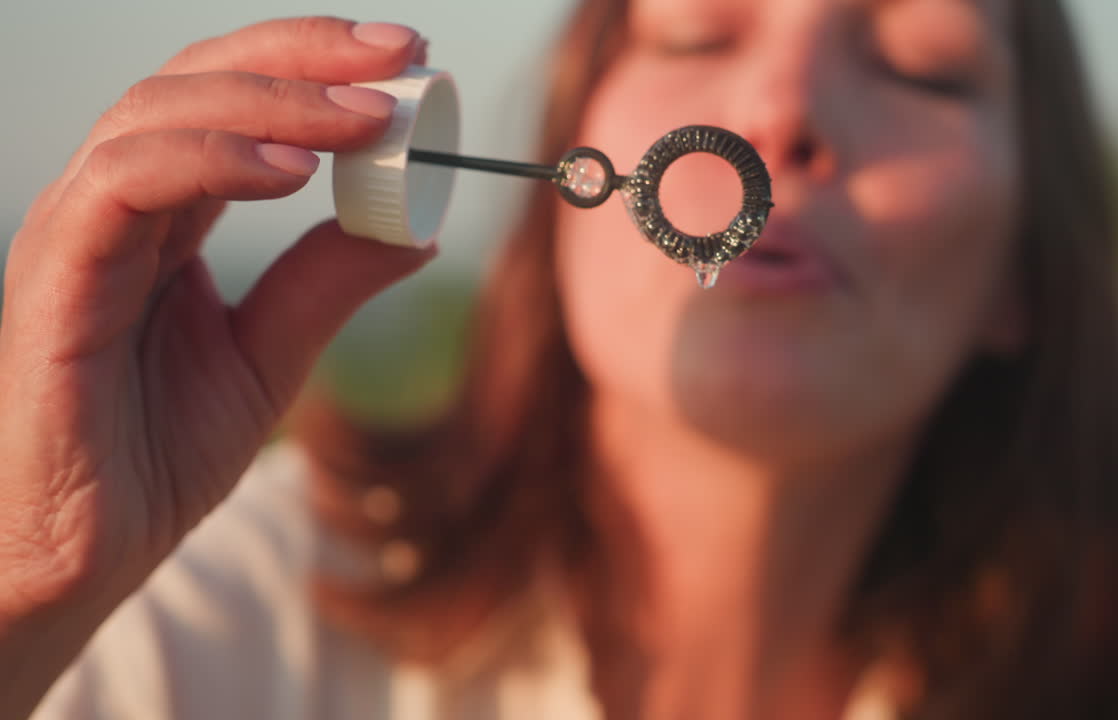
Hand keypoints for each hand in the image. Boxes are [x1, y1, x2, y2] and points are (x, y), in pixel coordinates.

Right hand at [0, 17, 431, 688]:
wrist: (84, 556)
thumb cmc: (156, 456)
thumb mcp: (271, 356)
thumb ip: (328, 282)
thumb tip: (417, 224)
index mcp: (166, 218)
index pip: (234, 102)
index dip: (316, 65)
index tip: (409, 58)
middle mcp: (116, 208)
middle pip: (196, 80)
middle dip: (304, 54)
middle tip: (401, 57)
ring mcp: (78, 236)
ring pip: (157, 114)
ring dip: (272, 100)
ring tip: (364, 117)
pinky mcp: (54, 282)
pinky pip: (121, 187)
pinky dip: (206, 160)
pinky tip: (290, 172)